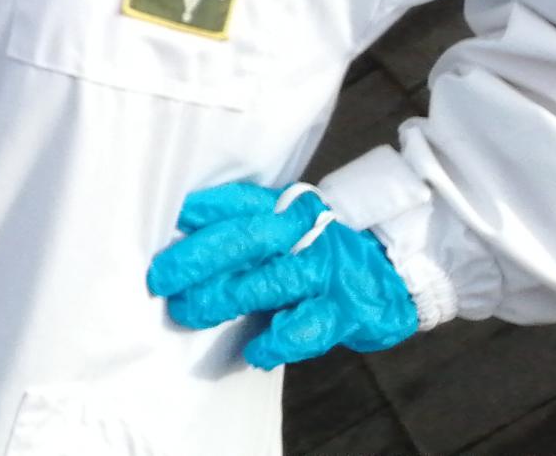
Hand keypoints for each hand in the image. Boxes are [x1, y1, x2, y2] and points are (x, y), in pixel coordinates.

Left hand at [147, 181, 418, 368]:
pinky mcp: (349, 310)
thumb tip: (179, 245)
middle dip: (197, 258)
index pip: (237, 203)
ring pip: (268, 284)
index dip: (200, 209)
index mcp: (283, 209)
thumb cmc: (318, 250)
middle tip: (161, 277)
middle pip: (245, 240)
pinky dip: (278, 341)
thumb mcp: (287, 228)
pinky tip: (255, 352)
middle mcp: (304, 235)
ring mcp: (326, 272)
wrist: (394, 272)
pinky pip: (307, 328)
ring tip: (188, 312)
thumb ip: (244, 233)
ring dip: (222, 300)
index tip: (165, 218)